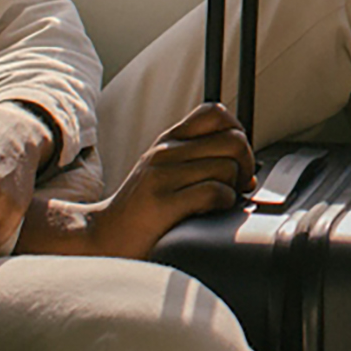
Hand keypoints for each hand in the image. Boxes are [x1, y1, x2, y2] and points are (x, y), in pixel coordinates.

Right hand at [87, 103, 256, 257]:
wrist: (102, 237)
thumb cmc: (140, 210)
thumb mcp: (164, 173)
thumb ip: (199, 163)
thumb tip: (249, 173)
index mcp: (168, 141)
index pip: (215, 112)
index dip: (236, 132)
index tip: (235, 159)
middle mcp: (165, 152)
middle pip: (233, 141)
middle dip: (246, 165)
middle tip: (238, 186)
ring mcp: (162, 176)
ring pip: (228, 167)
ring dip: (234, 189)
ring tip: (219, 202)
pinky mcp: (162, 203)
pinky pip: (214, 192)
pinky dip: (223, 204)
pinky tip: (210, 211)